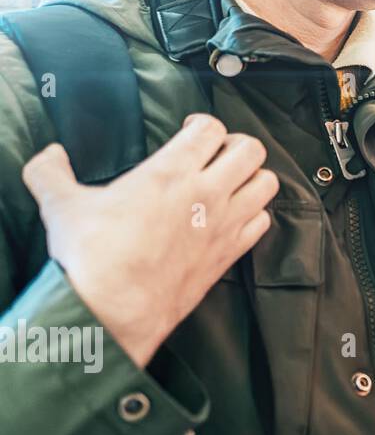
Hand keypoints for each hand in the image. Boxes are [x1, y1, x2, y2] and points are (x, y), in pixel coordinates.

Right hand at [21, 114, 278, 367]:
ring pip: (267, 184)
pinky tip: (235, 217)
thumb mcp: (61, 206)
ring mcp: (225, 225)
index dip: (202, 122)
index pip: (210, 127)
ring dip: (253, 178)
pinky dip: (254, 215)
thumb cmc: (91, 257)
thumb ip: (51, 174)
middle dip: (237, 144)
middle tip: (218, 152)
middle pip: (251, 149)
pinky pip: (262, 223)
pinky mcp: (230, 254)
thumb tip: (48, 155)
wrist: (114, 312)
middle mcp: (207, 193)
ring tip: (232, 182)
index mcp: (171, 172)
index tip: (190, 128)